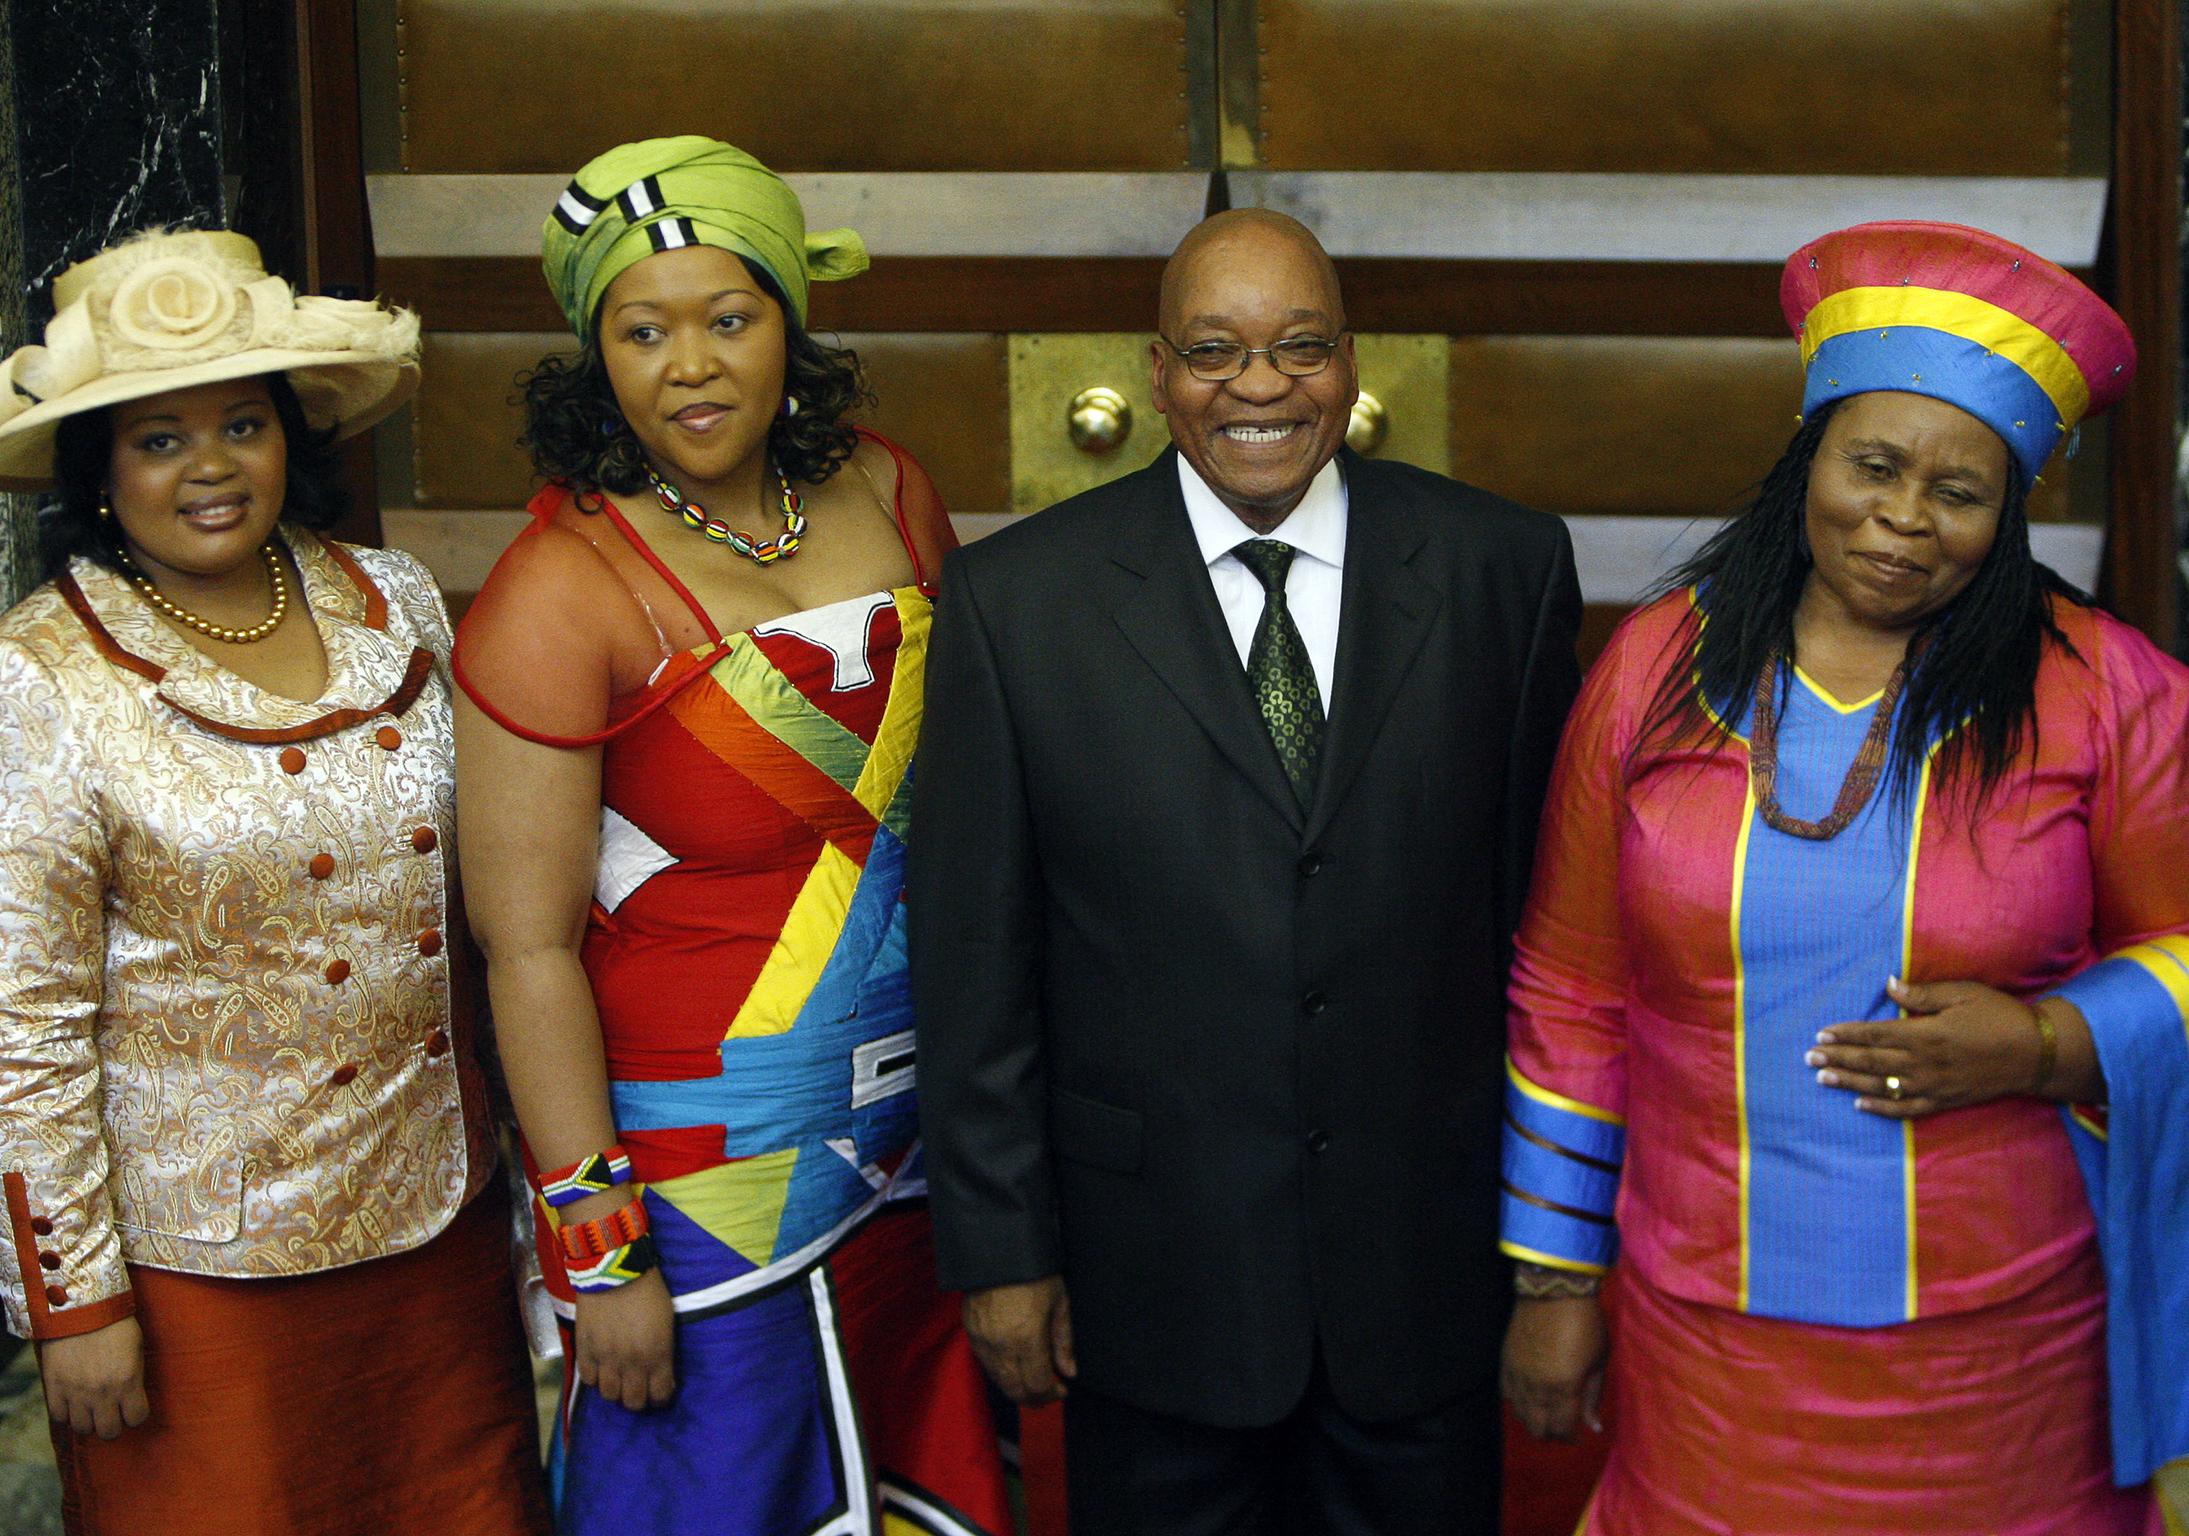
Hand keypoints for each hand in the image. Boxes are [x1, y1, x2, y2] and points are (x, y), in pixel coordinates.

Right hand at [41, 1316, 148, 1438]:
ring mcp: (76, 1392)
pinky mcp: (54, 1388)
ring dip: (89, 1421)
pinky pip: (59, 1417)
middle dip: (113, 1425)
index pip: (137, 1419)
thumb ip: (135, 1376)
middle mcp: (102, 1393)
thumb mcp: (137, 1348)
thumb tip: (133, 1396)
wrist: (80, 1309)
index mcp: (128, 1381)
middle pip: (109, 1432)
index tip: (133, 1408)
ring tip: (91, 1408)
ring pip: (83, 1429)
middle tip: (111, 1413)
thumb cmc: (115, 1324)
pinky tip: (73, 1401)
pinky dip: (67, 1413)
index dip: (136, 1415)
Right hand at [572, 1269, 675, 1410]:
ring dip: (616, 1390)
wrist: (615, 1271)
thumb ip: (662, 1351)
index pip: (660, 1395)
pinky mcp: (585, 1351)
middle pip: (633, 1403)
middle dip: (639, 1399)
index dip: (661, 1396)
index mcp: (657, 1355)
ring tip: (619, 1378)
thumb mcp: (667, 1323)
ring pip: (609, 1395)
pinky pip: (588, 1380)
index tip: (660, 1390)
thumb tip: (661, 1371)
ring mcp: (605, 1359)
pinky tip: (601, 1367)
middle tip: (640, 1387)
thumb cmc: (649, 1291)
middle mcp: (631, 1364)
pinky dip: (596, 1377)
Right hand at [963, 1275, 1074, 1405]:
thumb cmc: (1035, 1272)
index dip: (1052, 1394)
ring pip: (999, 1382)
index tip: (1062, 1389)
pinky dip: (1002, 1372)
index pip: (1038, 1385)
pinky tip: (1016, 1362)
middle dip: (1035, 1398)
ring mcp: (982, 1341)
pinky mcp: (970, 1334)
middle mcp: (1002, 1346)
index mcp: (1028, 1338)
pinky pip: (986, 1365)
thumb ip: (1064, 1341)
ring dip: (1018, 1386)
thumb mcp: (1059, 1302)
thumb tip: (1069, 1372)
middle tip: (1049, 1391)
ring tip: (1034, 1376)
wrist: (999, 1249)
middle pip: (1016, 1391)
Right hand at [1501, 1295, 1606, 1440]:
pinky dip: (1518, 1402)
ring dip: (1534, 1420)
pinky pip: (1506, 1395)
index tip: (1577, 1433)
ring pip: (1520, 1415)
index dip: (1570, 1436)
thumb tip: (1594, 1426)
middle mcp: (1537, 1387)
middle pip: (1538, 1429)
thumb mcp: (1599, 1361)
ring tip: (1547, 1413)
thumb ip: (1593, 1397)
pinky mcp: (1505, 1362)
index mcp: (1564, 1388)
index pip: (1562, 1429)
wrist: (1554, 1290)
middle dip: (1552, 1434)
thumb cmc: (1585, 1323)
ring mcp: (1518, 1375)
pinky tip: (1529, 1397)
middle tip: (1563, 1426)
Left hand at [1807, 975, 2049, 1117]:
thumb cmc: (1999, 1016)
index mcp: (1926, 1034)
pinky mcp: (1945, 1101)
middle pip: (1871, 1061)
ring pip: (1881, 1086)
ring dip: (1849, 1082)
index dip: (1846, 1034)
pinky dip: (1881, 1108)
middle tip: (1809, 1056)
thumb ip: (1921, 996)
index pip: (1874, 1035)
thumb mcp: (1962, 995)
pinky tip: (1859, 1104)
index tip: (1822, 1032)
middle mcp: (1924, 1063)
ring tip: (1822, 1077)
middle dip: (1837, 1057)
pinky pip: (1906, 1109)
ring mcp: (1933, 1086)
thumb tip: (1888, 986)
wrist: (2037, 1054)